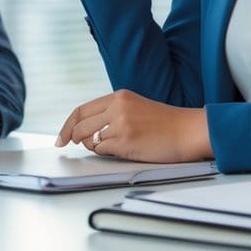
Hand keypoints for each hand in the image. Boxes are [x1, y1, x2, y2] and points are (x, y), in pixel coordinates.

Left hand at [54, 89, 211, 163]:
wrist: (188, 130)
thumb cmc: (165, 123)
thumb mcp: (136, 107)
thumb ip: (112, 112)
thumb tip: (86, 130)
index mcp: (119, 96)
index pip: (82, 110)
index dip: (67, 125)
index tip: (62, 137)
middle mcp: (117, 108)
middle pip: (80, 125)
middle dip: (73, 138)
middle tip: (71, 145)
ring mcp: (121, 125)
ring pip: (90, 140)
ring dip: (95, 147)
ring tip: (114, 145)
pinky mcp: (125, 142)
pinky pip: (103, 151)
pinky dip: (107, 153)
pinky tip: (124, 149)